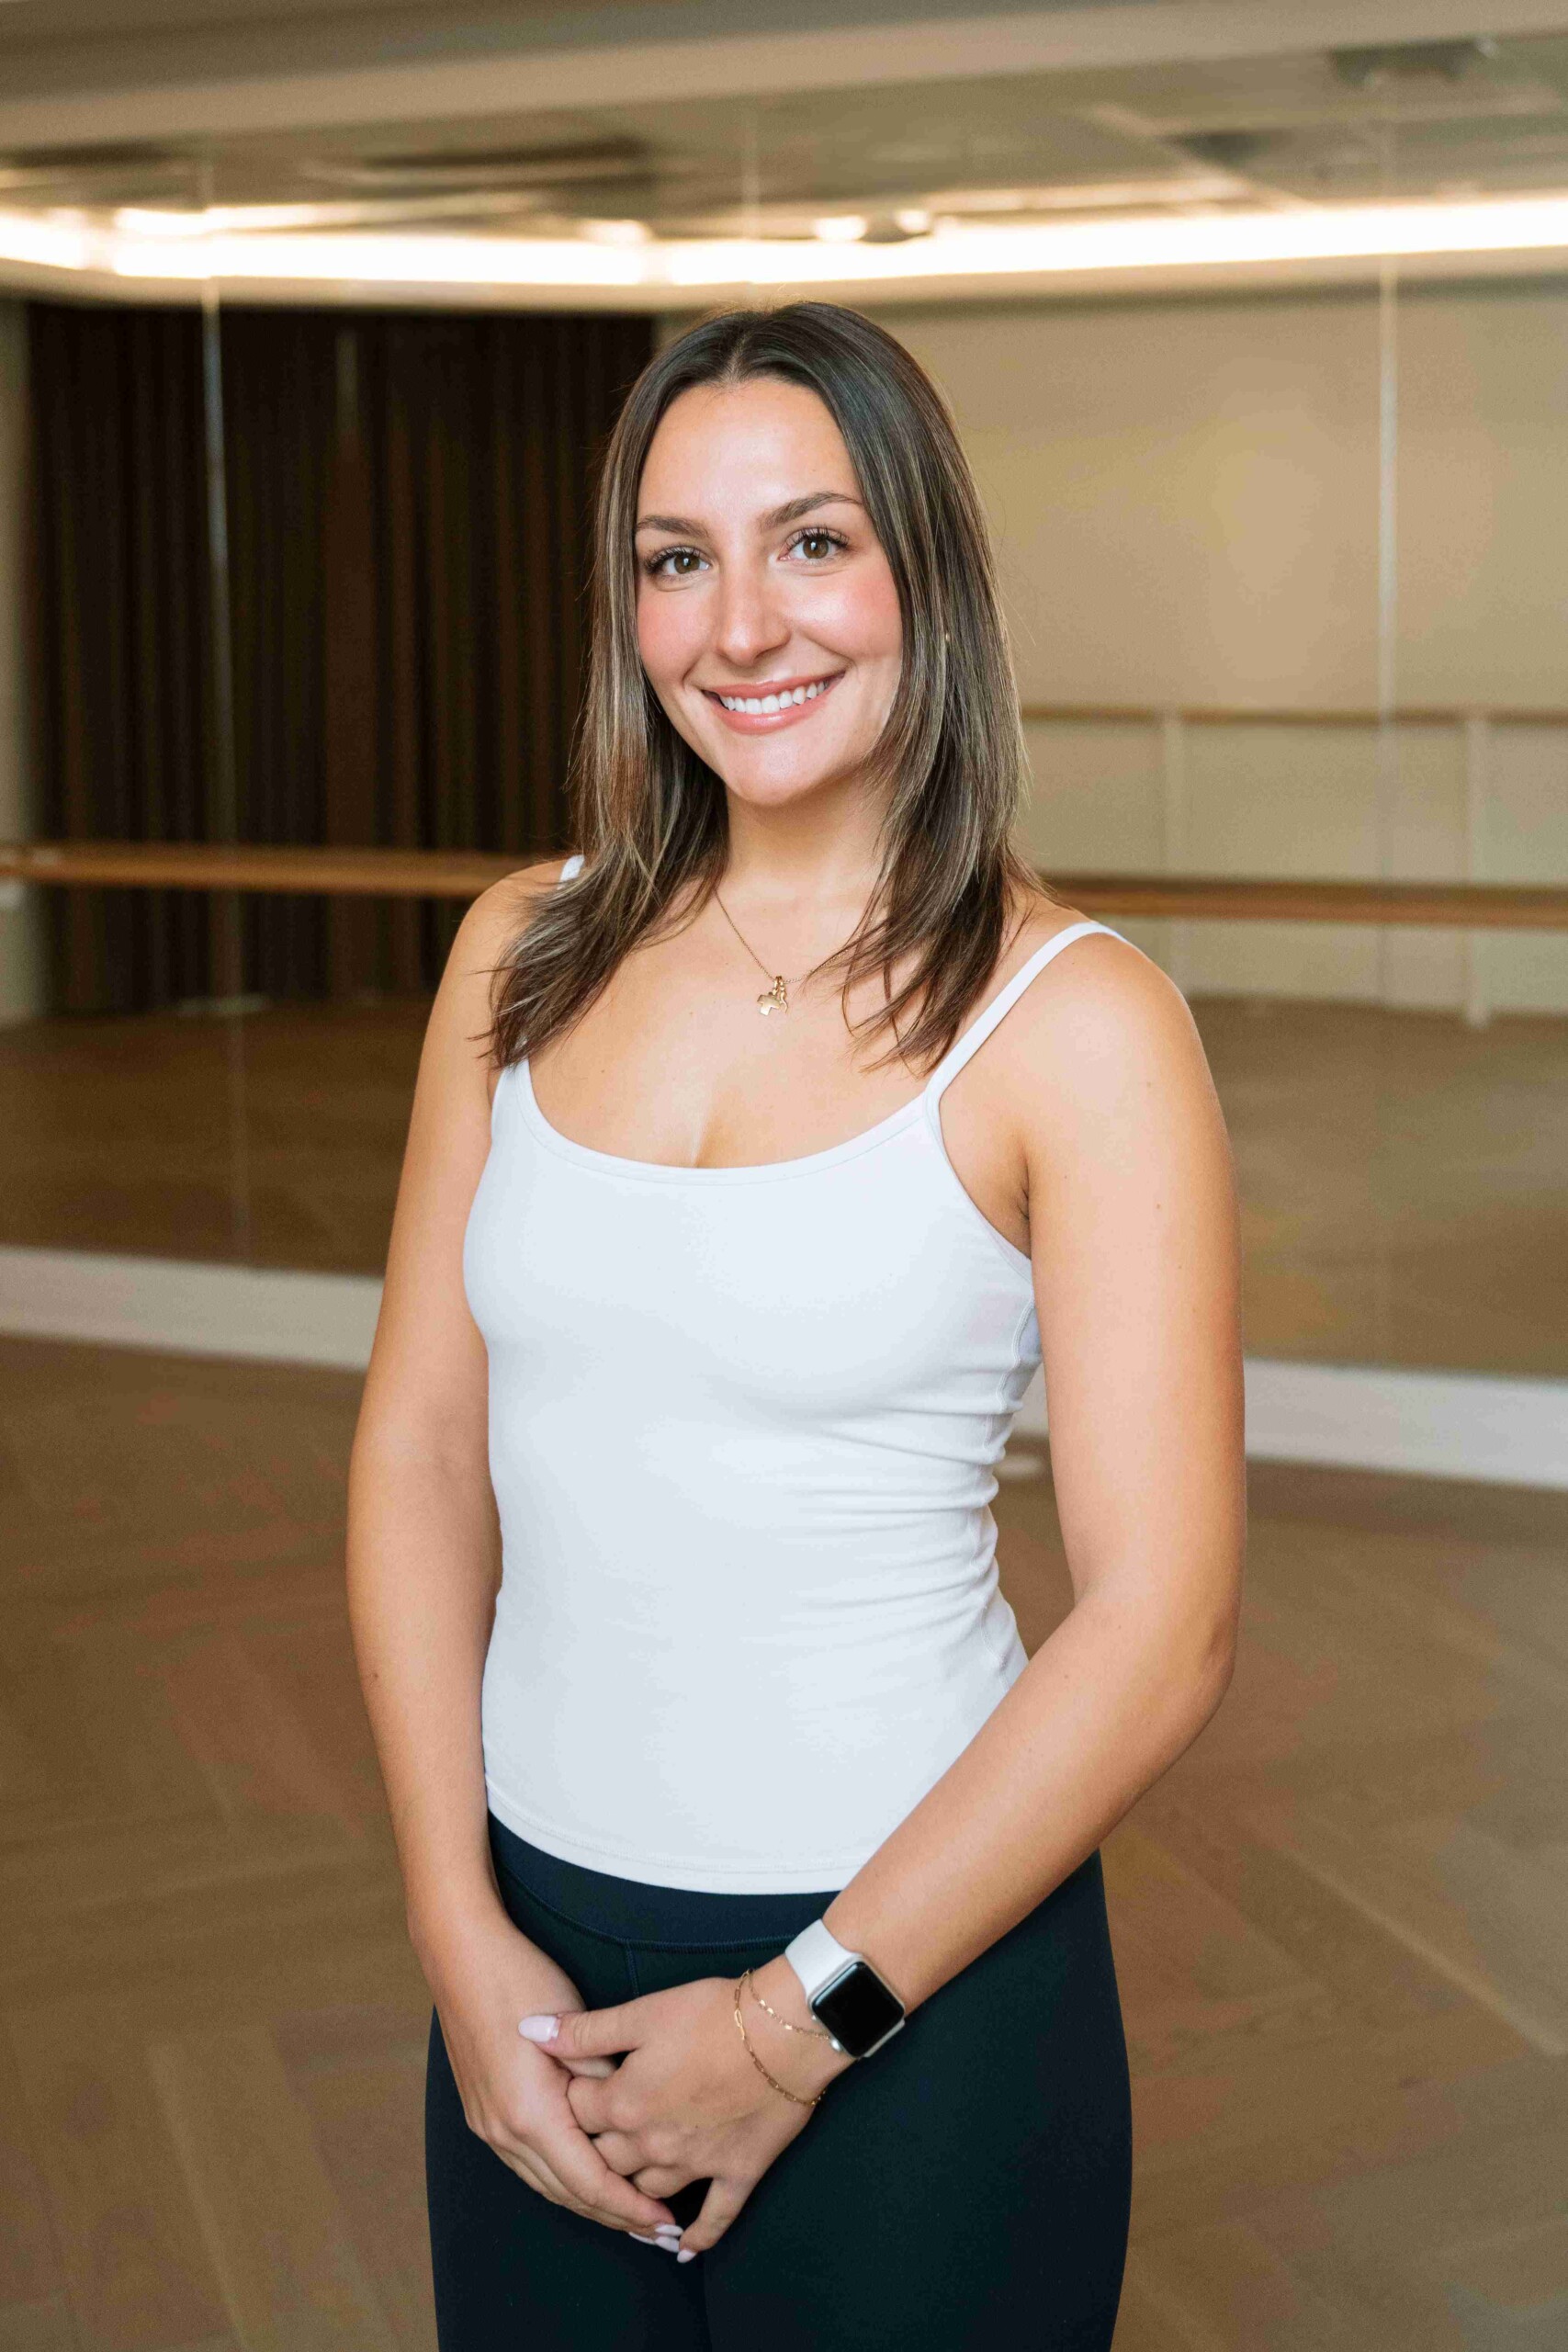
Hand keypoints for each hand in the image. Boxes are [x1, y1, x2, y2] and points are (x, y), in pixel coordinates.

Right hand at [423, 1907, 683, 2242]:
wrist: (461, 1956)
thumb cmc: (521, 1981)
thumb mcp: (574, 2028)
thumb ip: (604, 2081)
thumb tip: (631, 2115)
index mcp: (530, 2115)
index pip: (589, 2182)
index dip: (630, 2207)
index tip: (665, 2223)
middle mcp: (504, 2131)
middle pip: (567, 2194)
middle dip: (614, 2216)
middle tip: (659, 2232)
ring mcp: (488, 2125)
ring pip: (545, 2184)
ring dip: (588, 2202)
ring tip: (630, 2215)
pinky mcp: (482, 2113)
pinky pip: (528, 2164)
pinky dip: (562, 2179)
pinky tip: (585, 2178)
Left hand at [519, 1955, 854, 2257]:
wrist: (784, 2030)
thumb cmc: (713, 2013)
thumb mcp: (644, 2011)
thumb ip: (583, 2030)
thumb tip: (527, 2029)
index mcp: (625, 2104)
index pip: (577, 2114)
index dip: (570, 2097)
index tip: (572, 2085)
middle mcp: (653, 2144)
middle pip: (606, 2160)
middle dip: (594, 2149)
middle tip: (591, 2137)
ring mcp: (696, 2164)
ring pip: (649, 2190)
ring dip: (634, 2191)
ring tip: (624, 2186)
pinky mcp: (737, 2172)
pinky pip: (714, 2216)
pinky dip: (697, 2235)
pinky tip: (682, 2249)